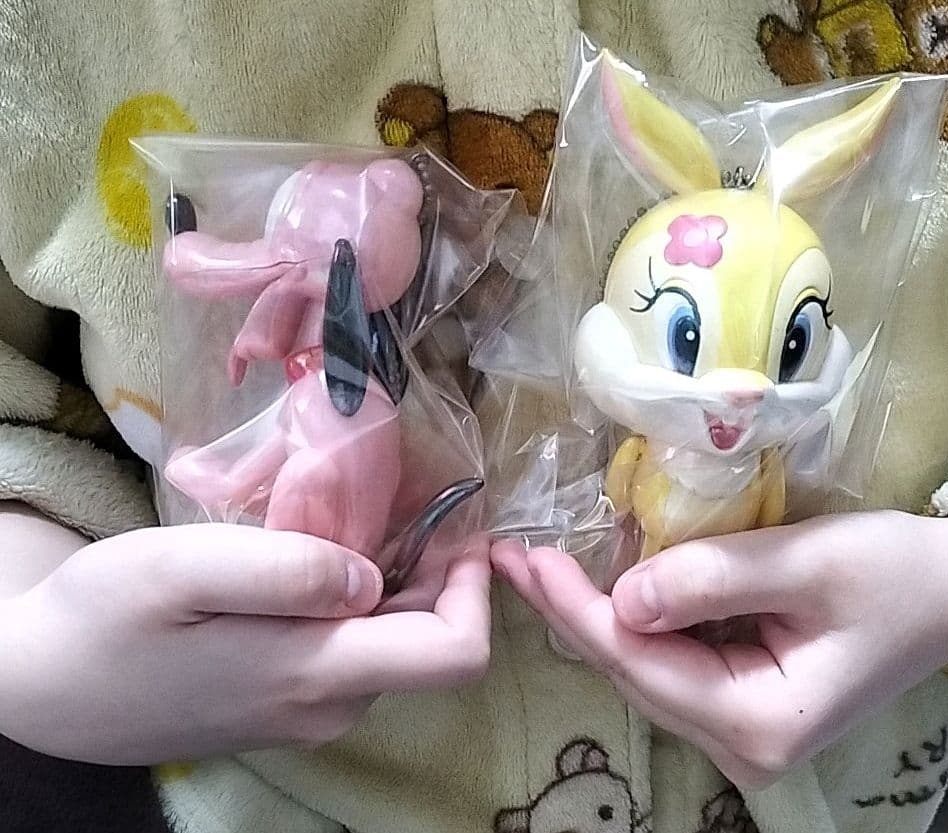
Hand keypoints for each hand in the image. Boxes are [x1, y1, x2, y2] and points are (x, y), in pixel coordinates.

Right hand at [1, 523, 489, 764]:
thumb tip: (373, 576)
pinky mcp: (285, 700)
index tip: (458, 525)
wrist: (43, 687)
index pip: (454, 655)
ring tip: (359, 511)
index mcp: (316, 674)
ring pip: (391, 640)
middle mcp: (328, 704)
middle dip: (437, 568)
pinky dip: (359, 597)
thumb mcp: (180, 571)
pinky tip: (318, 551)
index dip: (476, 589)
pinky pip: (351, 647)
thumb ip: (284, 570)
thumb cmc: (105, 620)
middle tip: (405, 494)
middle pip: (429, 640)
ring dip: (397, 577)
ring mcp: (307, 709)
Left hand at [493, 509, 947, 788]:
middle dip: (573, 613)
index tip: (524, 559)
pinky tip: (605, 584)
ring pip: (648, 669)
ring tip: (545, 567)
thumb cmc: (895, 572)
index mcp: (759, 724)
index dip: (575, 609)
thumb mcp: (806, 562)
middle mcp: (744, 744)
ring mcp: (745, 729)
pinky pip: (675, 661)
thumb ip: (709, 578)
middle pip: (635, 674)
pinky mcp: (747, 701)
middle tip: (516, 559)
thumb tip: (622, 595)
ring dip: (599, 616)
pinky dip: (639, 620)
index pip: (640, 663)